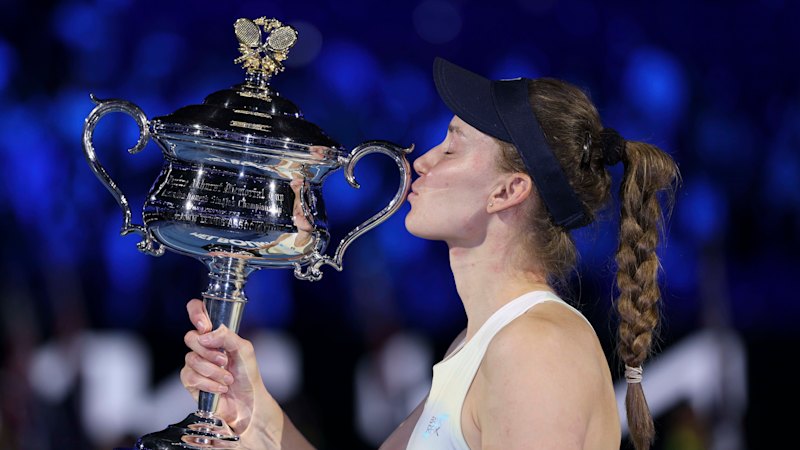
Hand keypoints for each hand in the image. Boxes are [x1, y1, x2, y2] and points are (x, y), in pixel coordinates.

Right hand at [181, 299, 284, 446]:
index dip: (196, 313)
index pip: (197, 311)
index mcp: (215, 333)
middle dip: (209, 351)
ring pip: (191, 359)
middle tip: (224, 360)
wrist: (247, 401)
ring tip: (228, 378)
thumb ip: (227, 336)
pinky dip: (209, 383)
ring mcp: (195, 363)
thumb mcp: (244, 349)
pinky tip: (220, 388)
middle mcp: (202, 346)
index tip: (204, 326)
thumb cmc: (247, 373)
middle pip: (190, 337)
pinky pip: (191, 376)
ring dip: (213, 371)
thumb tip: (206, 335)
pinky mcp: (191, 381)